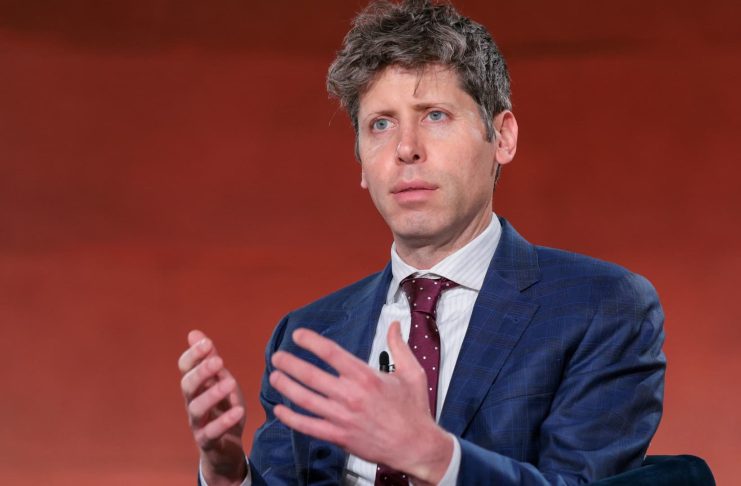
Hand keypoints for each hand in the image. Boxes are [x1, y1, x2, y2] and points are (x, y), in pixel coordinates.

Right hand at [179, 330, 247, 484]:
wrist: (226, 447)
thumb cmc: (223, 409)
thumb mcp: (221, 381)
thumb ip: (210, 360)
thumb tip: (194, 333)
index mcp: (196, 386)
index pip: (185, 368)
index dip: (193, 355)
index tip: (207, 343)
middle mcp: (192, 403)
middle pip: (187, 386)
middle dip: (201, 371)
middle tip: (218, 360)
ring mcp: (198, 423)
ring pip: (196, 408)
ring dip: (212, 394)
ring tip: (230, 382)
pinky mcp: (208, 441)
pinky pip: (212, 432)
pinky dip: (225, 420)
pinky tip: (238, 410)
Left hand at [269, 321, 452, 483]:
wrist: (416, 446)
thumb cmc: (414, 410)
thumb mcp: (412, 373)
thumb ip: (399, 346)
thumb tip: (394, 324)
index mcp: (366, 377)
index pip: (331, 352)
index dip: (310, 341)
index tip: (298, 335)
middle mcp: (351, 396)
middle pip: (311, 375)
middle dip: (290, 363)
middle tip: (278, 356)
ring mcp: (342, 418)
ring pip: (305, 400)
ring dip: (286, 386)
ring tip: (274, 376)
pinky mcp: (339, 436)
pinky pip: (308, 426)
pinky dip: (291, 418)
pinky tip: (280, 409)